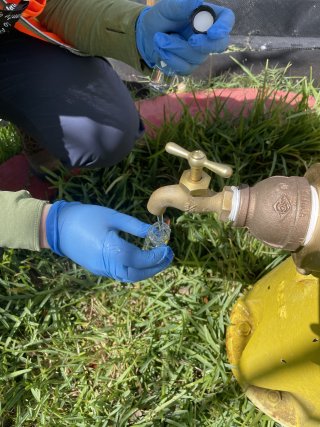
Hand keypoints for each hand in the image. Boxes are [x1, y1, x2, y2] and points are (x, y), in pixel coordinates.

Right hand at [45, 201, 173, 281]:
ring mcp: (102, 270)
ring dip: (145, 271)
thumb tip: (155, 232)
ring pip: (128, 277)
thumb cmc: (86, 217)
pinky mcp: (98, 270)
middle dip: (155, 268)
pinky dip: (134, 270)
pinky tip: (141, 260)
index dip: (156, 256)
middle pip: (136, 274)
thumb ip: (134, 226)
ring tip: (158, 259)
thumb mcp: (113, 217)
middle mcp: (108, 265)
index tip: (168, 248)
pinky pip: (120, 274)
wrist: (57, 227)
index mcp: (112, 250)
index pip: (140, 259)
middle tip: (168, 257)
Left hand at [136, 0, 234, 74]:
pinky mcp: (188, 67)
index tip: (213, 32)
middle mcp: (207, 36)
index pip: (226, 19)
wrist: (147, 35)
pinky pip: (185, 68)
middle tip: (192, 41)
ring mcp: (199, 54)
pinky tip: (160, 49)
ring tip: (159, 38)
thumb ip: (181, 5)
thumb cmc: (161, 18)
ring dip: (176, 48)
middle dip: (205, 45)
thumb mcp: (167, 8)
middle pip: (220, 45)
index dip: (224, 26)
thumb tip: (197, 1)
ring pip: (197, 57)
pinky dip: (170, 59)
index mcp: (208, 17)